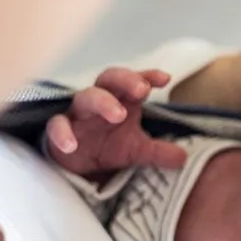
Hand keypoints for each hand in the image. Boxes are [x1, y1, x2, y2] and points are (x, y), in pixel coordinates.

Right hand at [46, 67, 186, 177]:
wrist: (78, 165)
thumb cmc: (109, 145)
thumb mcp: (137, 150)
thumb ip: (159, 152)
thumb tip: (183, 158)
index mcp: (121, 100)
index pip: (135, 81)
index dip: (148, 76)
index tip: (165, 79)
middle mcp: (100, 101)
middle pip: (109, 79)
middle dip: (126, 80)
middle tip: (142, 90)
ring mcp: (78, 114)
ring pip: (85, 97)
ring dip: (102, 102)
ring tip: (119, 115)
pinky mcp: (58, 130)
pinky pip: (57, 125)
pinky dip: (62, 133)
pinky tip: (71, 145)